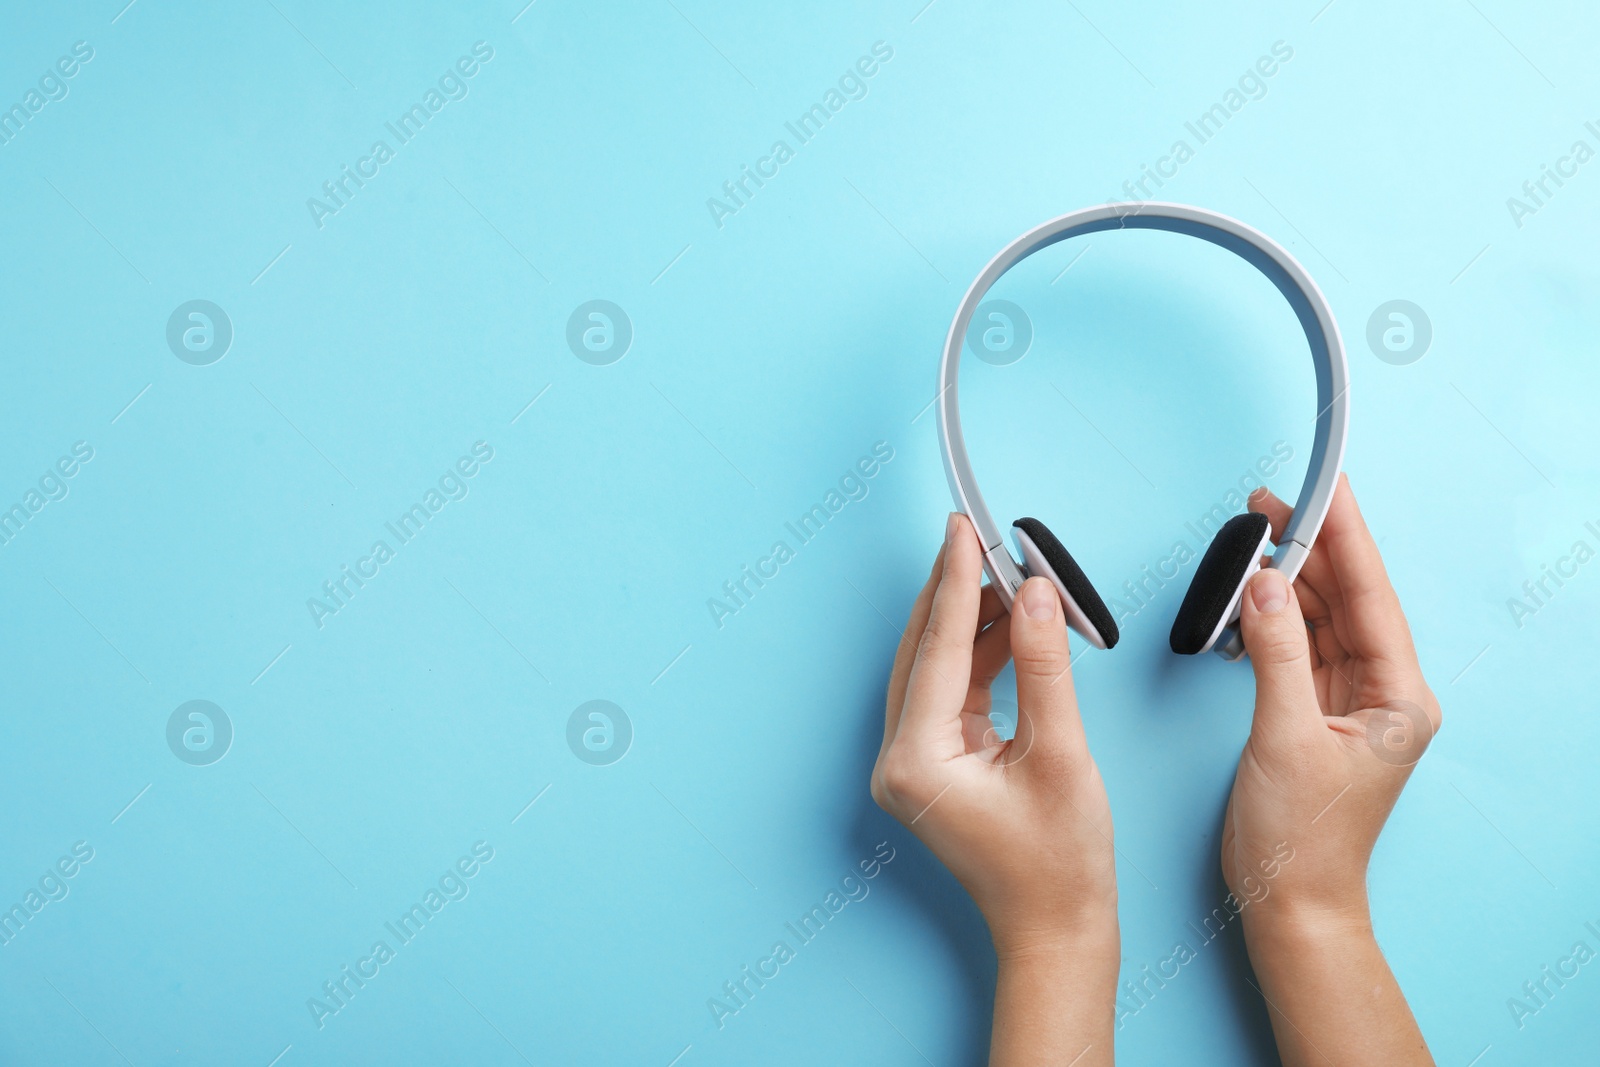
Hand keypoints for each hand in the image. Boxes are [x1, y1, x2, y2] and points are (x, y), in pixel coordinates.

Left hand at [871, 513, 1117, 1065]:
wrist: (1057, 931)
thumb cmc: (1060, 864)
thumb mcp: (1061, 755)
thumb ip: (1044, 668)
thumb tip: (1036, 596)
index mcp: (917, 761)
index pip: (937, 650)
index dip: (957, 583)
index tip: (965, 530)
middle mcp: (899, 761)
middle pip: (922, 652)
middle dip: (955, 592)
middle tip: (981, 537)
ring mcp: (912, 764)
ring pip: (934, 668)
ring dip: (971, 621)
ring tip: (1010, 574)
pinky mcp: (933, 765)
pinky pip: (951, 692)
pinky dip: (980, 656)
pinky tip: (1013, 624)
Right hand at [1224, 475, 1438, 1065]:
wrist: (1290, 902)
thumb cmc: (1299, 837)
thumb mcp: (1283, 737)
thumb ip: (1275, 653)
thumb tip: (1263, 584)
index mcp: (1399, 698)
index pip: (1370, 596)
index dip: (1345, 536)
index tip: (1326, 487)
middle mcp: (1385, 694)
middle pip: (1347, 600)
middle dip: (1310, 549)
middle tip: (1268, 504)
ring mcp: (1352, 704)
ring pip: (1321, 620)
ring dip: (1286, 582)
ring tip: (1252, 540)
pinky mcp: (1318, 715)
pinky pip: (1299, 648)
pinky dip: (1271, 621)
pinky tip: (1248, 600)